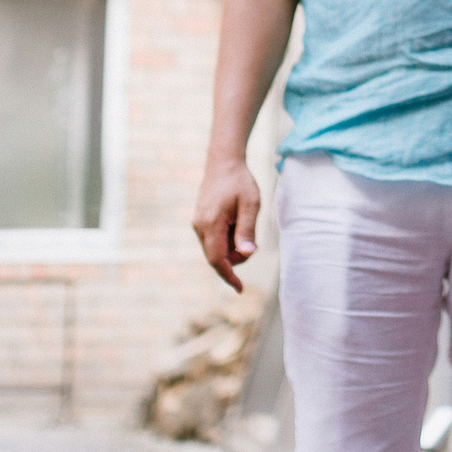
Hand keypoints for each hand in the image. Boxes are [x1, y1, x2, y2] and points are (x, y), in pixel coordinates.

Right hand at [192, 153, 262, 290]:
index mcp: (211, 223)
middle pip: (217, 257)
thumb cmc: (240, 182)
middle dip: (236, 257)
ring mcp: (198, 224)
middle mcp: (199, 226)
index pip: (216, 260)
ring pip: (215, 249)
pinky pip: (213, 240)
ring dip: (232, 247)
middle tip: (253, 239)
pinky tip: (236, 223)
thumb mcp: (251, 205)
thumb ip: (247, 230)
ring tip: (244, 223)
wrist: (223, 163)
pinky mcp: (200, 221)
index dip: (229, 276)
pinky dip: (227, 239)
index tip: (240, 289)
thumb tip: (247, 254)